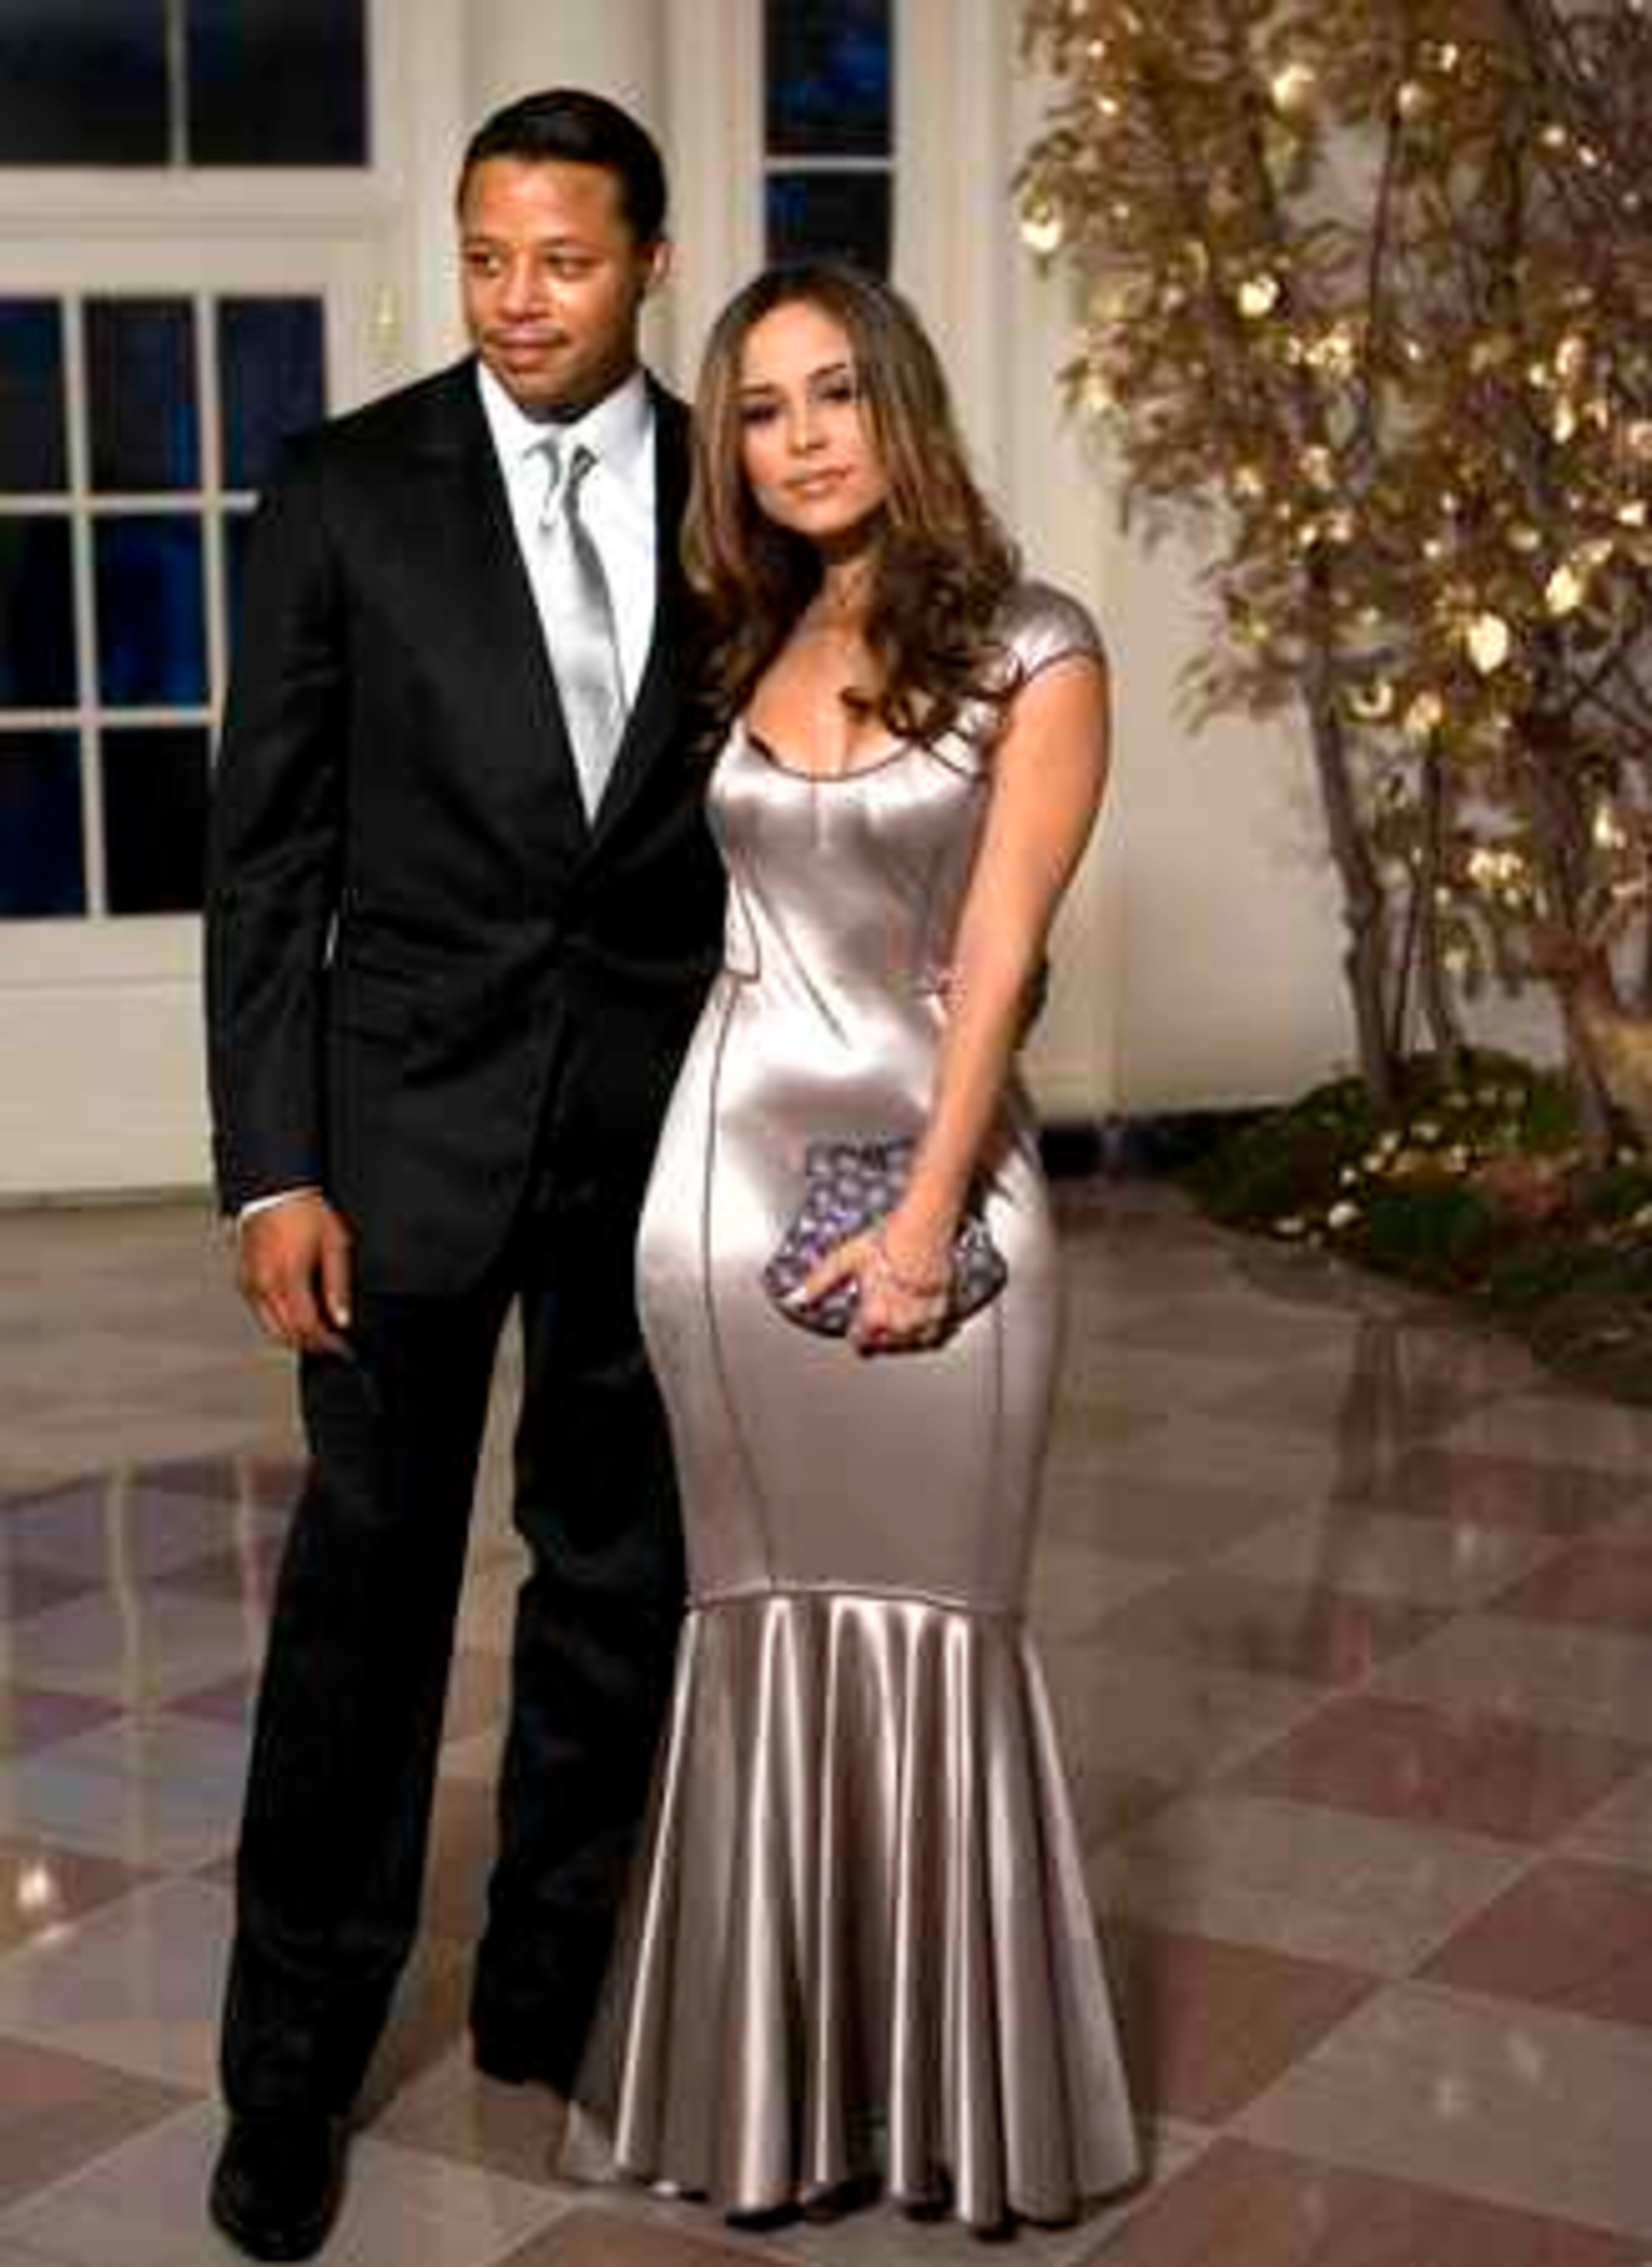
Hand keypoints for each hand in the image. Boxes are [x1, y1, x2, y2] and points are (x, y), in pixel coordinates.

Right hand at [236, 1192, 352, 1353]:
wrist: (274, 1191)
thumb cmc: (304, 1212)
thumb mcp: (334, 1244)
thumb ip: (338, 1285)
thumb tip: (342, 1317)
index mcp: (288, 1277)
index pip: (307, 1327)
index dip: (326, 1343)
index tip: (341, 1348)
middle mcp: (264, 1284)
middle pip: (286, 1334)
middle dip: (311, 1344)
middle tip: (332, 1345)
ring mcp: (250, 1284)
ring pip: (271, 1328)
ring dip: (294, 1336)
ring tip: (317, 1333)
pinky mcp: (243, 1280)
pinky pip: (260, 1313)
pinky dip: (279, 1321)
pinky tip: (296, 1315)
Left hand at [793, 1220, 952, 1356]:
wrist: (924, 1228)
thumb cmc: (886, 1241)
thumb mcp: (844, 1259)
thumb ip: (819, 1283)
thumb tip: (793, 1298)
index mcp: (874, 1317)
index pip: (861, 1340)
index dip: (856, 1334)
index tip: (856, 1330)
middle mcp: (900, 1325)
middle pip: (886, 1343)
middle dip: (879, 1335)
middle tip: (876, 1324)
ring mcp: (924, 1319)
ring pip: (911, 1341)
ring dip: (903, 1337)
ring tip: (898, 1325)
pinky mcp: (944, 1308)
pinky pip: (935, 1331)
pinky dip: (929, 1331)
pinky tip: (926, 1322)